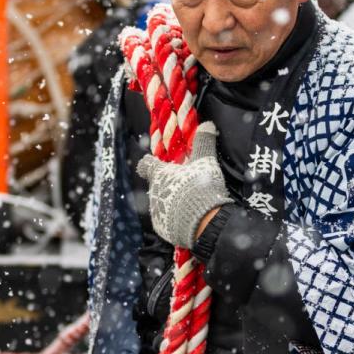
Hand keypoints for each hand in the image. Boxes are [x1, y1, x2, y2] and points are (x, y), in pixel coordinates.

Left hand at [137, 122, 232, 247]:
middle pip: (155, 185)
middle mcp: (153, 193)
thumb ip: (204, 142)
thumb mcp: (206, 161)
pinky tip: (188, 219)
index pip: (145, 165)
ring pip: (160, 204)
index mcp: (159, 174)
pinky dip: (174, 219)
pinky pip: (166, 222)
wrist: (203, 223)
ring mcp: (155, 212)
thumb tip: (207, 124)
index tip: (155, 164)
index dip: (149, 164)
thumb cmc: (201, 187)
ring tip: (189, 203)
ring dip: (170, 202)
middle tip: (184, 185)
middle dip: (167, 185)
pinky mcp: (161, 229)